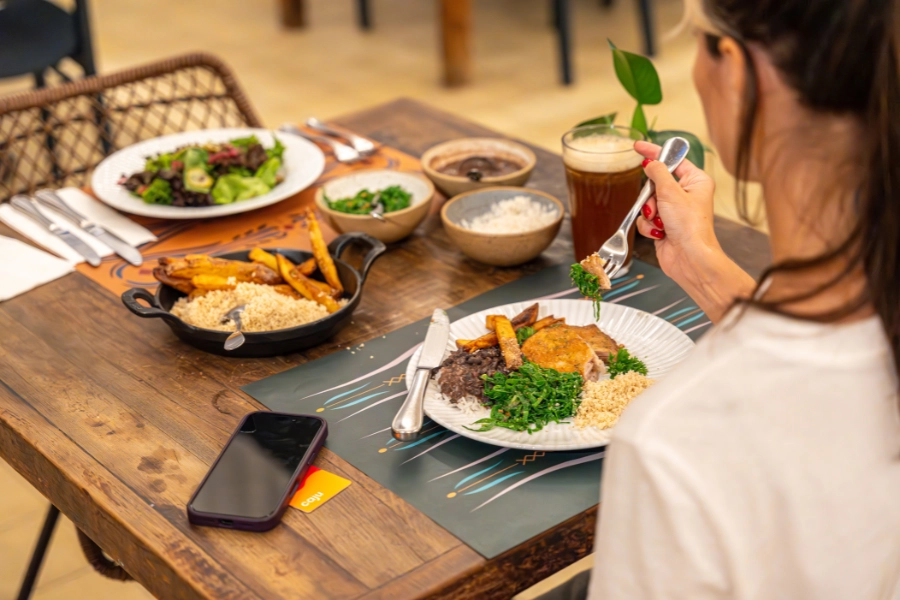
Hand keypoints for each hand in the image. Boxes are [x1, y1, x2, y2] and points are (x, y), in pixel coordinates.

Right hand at [632, 140, 755, 321]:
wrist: (689, 258)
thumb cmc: (690, 227)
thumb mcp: (671, 192)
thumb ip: (657, 173)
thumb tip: (650, 163)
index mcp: (696, 181)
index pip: (672, 160)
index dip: (654, 152)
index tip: (638, 146)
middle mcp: (686, 195)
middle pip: (655, 184)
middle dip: (651, 197)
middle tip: (657, 204)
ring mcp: (674, 212)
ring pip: (648, 202)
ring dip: (650, 213)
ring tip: (661, 222)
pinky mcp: (664, 226)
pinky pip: (646, 219)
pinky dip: (649, 226)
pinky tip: (660, 233)